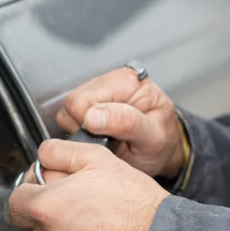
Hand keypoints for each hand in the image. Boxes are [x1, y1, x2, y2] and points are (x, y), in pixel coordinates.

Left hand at [9, 139, 168, 230]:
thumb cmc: (134, 201)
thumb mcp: (98, 158)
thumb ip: (61, 152)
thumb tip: (43, 155)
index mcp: (49, 206)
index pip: (15, 200)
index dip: (31, 190)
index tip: (47, 188)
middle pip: (36, 222)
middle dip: (53, 211)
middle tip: (81, 202)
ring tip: (98, 222)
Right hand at [56, 67, 183, 179]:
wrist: (163, 151)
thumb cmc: (161, 143)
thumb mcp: (152, 137)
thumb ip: (127, 123)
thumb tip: (92, 116)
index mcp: (130, 81)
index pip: (85, 99)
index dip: (90, 125)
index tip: (108, 138)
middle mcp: (112, 79)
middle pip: (73, 103)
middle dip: (86, 127)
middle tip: (108, 140)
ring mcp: (98, 88)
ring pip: (66, 110)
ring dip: (82, 129)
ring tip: (106, 137)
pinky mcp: (88, 100)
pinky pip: (67, 116)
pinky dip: (79, 130)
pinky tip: (100, 134)